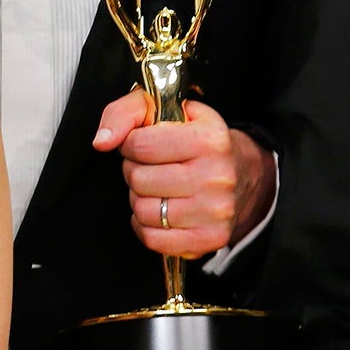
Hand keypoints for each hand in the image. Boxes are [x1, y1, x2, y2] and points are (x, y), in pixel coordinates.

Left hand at [94, 92, 277, 257]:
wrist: (248, 175)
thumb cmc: (200, 141)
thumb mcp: (168, 110)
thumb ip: (126, 112)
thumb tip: (101, 141)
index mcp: (209, 140)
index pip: (140, 145)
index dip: (131, 145)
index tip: (144, 145)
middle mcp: (217, 177)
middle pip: (139, 180)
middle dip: (136, 172)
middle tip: (152, 169)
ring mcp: (216, 212)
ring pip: (144, 211)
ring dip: (141, 200)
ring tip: (158, 190)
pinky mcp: (212, 238)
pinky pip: (154, 239)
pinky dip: (146, 227)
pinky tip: (159, 213)